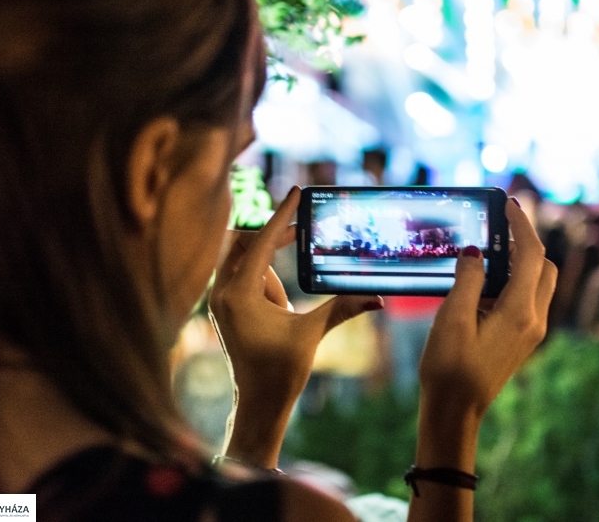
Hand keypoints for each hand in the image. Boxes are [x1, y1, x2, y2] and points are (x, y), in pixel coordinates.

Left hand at [209, 186, 380, 415]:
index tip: (296, 192)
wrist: (257, 405)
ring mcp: (220, 300)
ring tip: (290, 285)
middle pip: (243, 241)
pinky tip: (280, 293)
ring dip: (268, 256)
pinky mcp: (225, 308)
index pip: (262, 241)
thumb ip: (342, 308)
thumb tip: (378, 297)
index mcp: (239, 294)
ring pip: (240, 258)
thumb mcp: (312, 334)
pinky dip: (261, 271)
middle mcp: (222, 292)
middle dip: (272, 233)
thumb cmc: (280, 372)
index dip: (282, 215)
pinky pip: (240, 275)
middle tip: (301, 228)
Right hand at [419, 198, 556, 417]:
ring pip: (538, 284)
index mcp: (520, 312)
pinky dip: (514, 282)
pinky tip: (485, 283)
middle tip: (498, 226)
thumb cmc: (449, 368)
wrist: (456, 411)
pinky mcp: (521, 339)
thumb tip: (475, 252)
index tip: (509, 204)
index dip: (522, 225)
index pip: (531, 255)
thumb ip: (467, 280)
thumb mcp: (452, 318)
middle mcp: (534, 320)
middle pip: (544, 267)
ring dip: (521, 262)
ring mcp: (530, 332)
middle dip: (527, 242)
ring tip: (489, 251)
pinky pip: (527, 300)